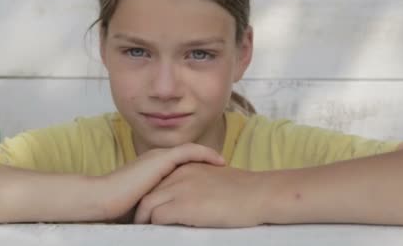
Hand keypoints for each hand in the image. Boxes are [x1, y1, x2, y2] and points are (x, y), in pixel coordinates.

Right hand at [99, 143, 224, 222]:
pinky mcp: (160, 159)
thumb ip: (160, 205)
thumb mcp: (146, 206)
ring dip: (209, 157)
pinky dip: (205, 154)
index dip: (198, 171)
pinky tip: (219, 161)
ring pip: (191, 153)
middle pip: (189, 158)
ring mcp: (158, 158)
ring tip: (225, 165)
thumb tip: (174, 218)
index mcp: (152, 169)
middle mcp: (156, 160)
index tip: (213, 178)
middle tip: (225, 170)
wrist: (102, 199)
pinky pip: (189, 151)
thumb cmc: (118, 209)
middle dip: (207, 164)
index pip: (181, 166)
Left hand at [133, 163, 269, 226]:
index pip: (157, 183)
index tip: (151, 213)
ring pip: (147, 205)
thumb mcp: (215, 178)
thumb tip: (193, 199)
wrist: (260, 193)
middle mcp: (179, 175)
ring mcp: (180, 189)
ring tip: (147, 233)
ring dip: (145, 221)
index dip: (152, 199)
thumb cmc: (245, 191)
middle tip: (143, 226)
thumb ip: (199, 183)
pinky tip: (161, 235)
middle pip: (148, 193)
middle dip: (143, 211)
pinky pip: (157, 218)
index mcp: (186, 167)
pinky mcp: (183, 205)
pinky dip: (156, 228)